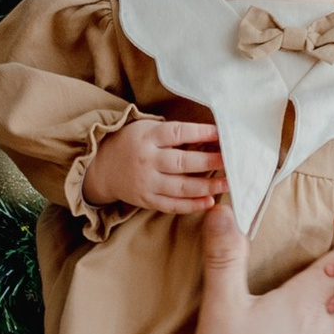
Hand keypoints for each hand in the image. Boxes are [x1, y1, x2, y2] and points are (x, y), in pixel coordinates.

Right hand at [81, 114, 224, 213]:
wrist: (101, 168)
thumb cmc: (131, 143)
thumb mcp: (146, 128)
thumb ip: (173, 133)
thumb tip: (210, 135)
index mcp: (148, 137)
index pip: (178, 133)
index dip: (201, 133)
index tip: (222, 133)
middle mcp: (147, 160)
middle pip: (183, 162)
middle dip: (210, 162)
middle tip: (232, 161)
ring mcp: (147, 183)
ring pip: (181, 187)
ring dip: (207, 186)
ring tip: (228, 183)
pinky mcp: (147, 200)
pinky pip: (172, 205)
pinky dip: (192, 205)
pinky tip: (210, 201)